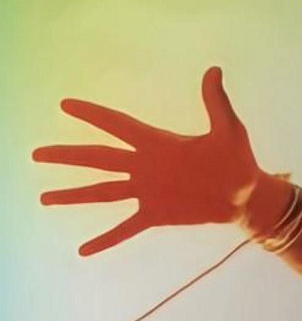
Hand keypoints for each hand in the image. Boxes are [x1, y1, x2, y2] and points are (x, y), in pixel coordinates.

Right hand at [32, 67, 261, 255]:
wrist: (246, 196)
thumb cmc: (239, 160)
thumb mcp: (228, 129)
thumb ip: (216, 102)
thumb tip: (214, 70)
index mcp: (158, 143)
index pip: (117, 125)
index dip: (92, 115)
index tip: (65, 104)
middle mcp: (146, 166)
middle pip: (98, 159)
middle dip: (67, 156)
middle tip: (36, 153)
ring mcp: (148, 192)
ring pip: (102, 193)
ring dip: (74, 196)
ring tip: (44, 198)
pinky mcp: (156, 214)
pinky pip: (125, 228)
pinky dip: (106, 239)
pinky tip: (83, 250)